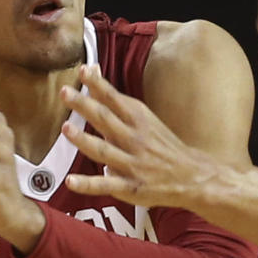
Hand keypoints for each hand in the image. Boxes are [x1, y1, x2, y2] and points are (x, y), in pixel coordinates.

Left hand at [60, 65, 226, 209]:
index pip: (114, 99)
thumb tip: (92, 70)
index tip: (83, 70)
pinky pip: (106, 185)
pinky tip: (71, 181)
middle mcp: (134, 139)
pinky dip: (88, 184)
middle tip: (65, 92)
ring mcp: (132, 163)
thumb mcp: (143, 117)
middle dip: (85, 105)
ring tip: (65, 129)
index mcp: (138, 120)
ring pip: (104, 150)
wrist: (192, 175)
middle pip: (106, 119)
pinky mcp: (130, 187)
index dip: (98, 84)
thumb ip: (113, 98)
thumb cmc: (161, 144)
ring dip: (84, 140)